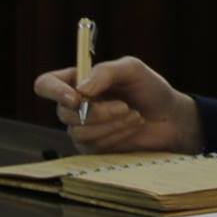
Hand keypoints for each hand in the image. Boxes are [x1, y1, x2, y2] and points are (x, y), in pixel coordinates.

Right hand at [31, 56, 203, 154]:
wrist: (170, 117)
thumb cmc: (150, 89)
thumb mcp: (132, 69)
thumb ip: (106, 72)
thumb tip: (81, 90)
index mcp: (78, 81)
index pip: (46, 84)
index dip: (53, 91)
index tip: (76, 98)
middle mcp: (75, 105)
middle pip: (64, 113)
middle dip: (97, 112)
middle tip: (126, 106)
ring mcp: (81, 128)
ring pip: (78, 132)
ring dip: (110, 123)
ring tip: (134, 115)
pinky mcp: (93, 147)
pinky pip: (93, 145)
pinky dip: (116, 135)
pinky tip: (132, 127)